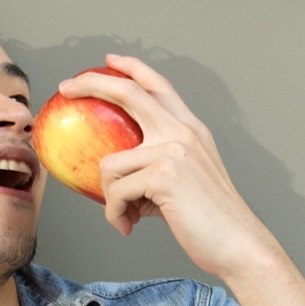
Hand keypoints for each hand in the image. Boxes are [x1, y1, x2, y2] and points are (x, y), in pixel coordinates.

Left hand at [57, 54, 275, 279]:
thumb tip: (118, 182)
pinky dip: (115, 214)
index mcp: (191, 131)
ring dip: (110, 197)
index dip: (132, 68)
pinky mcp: (163, 175)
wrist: (238, 245)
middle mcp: (183, 132)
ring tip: (125, 217)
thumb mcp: (184, 184)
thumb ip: (155, 170)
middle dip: (91, 83)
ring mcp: (173, 150)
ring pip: (110, 164)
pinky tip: (129, 226)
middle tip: (65, 87)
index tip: (109, 60)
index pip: (159, 86)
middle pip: (128, 92)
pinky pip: (115, 192)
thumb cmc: (210, 222)